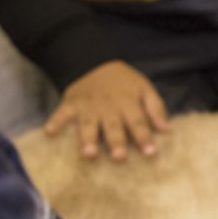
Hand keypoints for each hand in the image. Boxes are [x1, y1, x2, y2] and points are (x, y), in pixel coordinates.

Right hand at [47, 61, 168, 160]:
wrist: (95, 61)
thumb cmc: (124, 82)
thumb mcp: (144, 89)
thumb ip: (156, 109)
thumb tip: (168, 131)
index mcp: (128, 102)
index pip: (138, 121)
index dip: (144, 137)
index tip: (151, 153)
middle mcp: (108, 106)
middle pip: (113, 126)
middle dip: (116, 141)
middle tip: (119, 157)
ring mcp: (87, 105)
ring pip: (88, 124)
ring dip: (87, 139)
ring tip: (88, 154)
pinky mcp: (70, 104)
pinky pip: (61, 113)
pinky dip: (55, 122)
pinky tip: (49, 133)